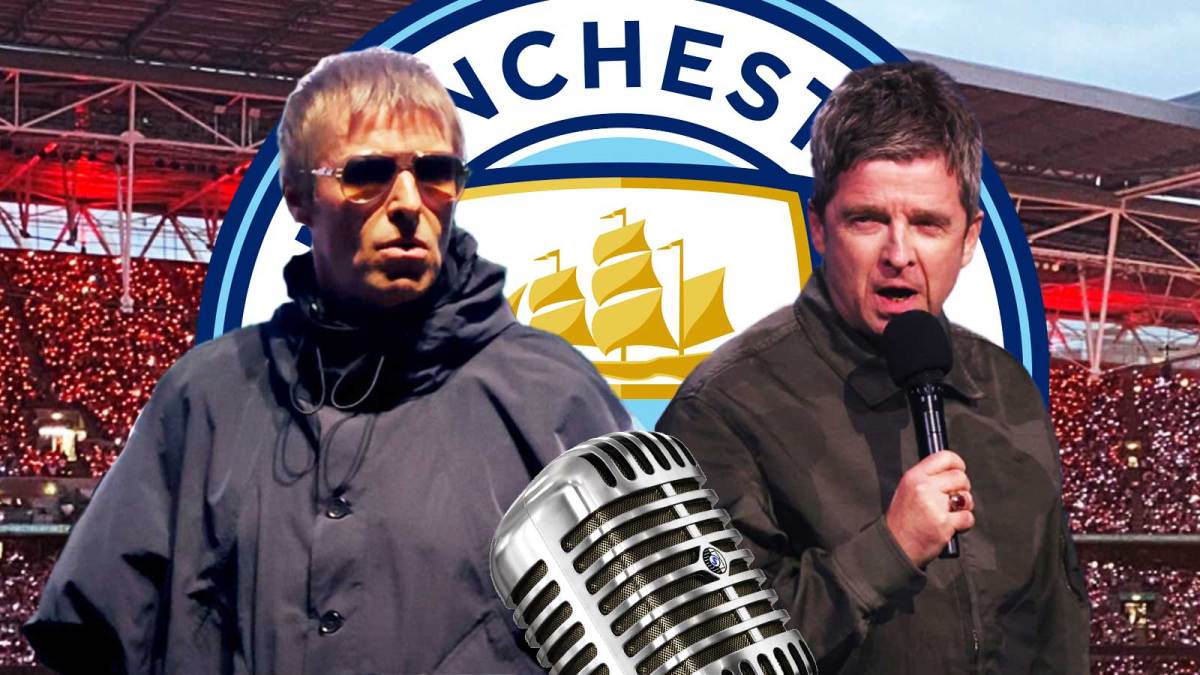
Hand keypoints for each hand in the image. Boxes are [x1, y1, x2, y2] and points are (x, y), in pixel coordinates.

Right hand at [885, 450, 974, 566]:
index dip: (957, 463)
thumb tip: (952, 472)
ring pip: (966, 497)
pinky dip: (964, 523)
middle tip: (955, 498)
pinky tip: (952, 525)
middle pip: (960, 477)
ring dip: (965, 505)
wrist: (896, 545)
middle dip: (963, 487)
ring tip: (952, 513)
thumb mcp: (906, 490)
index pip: (944, 457)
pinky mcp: (944, 524)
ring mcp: (934, 506)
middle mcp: (924, 487)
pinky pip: (968, 517)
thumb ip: (927, 479)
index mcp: (914, 477)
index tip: (960, 470)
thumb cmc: (903, 520)